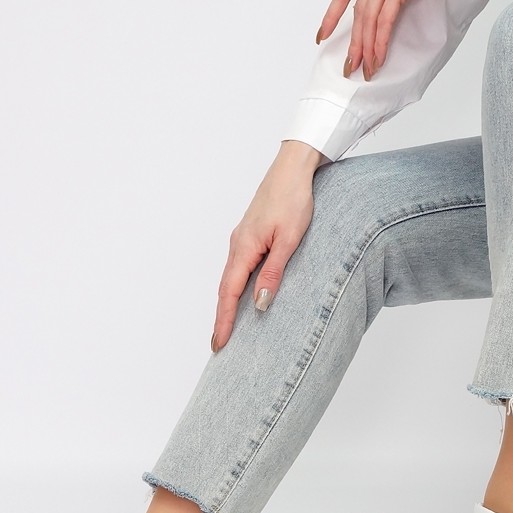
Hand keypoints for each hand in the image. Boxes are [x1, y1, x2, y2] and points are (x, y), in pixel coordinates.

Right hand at [212, 140, 323, 349]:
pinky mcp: (251, 234)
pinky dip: (236, 287)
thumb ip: (273, 273)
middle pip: (224, 289)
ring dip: (227, 303)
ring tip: (229, 327)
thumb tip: (260, 305)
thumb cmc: (293, 199)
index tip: (219, 344)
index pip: (228, 294)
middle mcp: (238, 245)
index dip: (224, 321)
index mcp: (244, 248)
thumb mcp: (289, 240)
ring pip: (230, 278)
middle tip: (219, 344)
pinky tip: (242, 295)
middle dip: (221, 318)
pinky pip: (239, 268)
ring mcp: (243, 239)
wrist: (293, 168)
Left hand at [317, 0, 496, 80]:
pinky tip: (380, 57)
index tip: (322, 35)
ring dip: (366, 47)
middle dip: (353, 42)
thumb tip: (379, 13)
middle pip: (357, 11)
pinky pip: (385, 20)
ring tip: (366, 68)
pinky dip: (381, 41)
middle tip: (349, 65)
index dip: (331, 15)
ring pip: (369, 18)